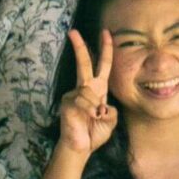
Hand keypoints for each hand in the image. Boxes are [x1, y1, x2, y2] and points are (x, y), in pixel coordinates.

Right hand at [58, 30, 117, 156]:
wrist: (81, 147)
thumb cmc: (95, 132)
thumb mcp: (111, 119)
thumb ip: (111, 109)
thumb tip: (102, 104)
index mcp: (97, 89)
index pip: (102, 65)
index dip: (105, 49)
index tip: (106, 33)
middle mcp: (84, 89)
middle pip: (84, 63)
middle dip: (80, 47)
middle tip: (73, 31)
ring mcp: (73, 95)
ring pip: (90, 92)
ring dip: (96, 108)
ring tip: (92, 120)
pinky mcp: (67, 103)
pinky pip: (83, 102)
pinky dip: (89, 112)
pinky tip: (86, 119)